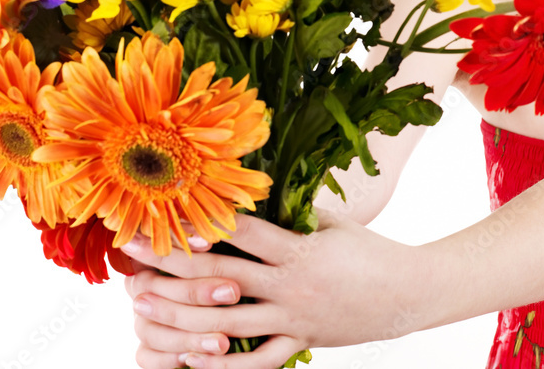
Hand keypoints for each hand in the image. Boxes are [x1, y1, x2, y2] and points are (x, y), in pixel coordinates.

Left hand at [121, 210, 425, 368]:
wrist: (408, 292)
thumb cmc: (369, 249)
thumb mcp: (333, 222)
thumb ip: (294, 212)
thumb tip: (253, 192)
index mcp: (299, 249)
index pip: (242, 234)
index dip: (203, 224)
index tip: (167, 215)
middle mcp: (290, 286)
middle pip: (220, 276)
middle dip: (173, 264)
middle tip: (135, 254)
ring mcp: (294, 319)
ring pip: (227, 324)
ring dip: (180, 315)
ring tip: (144, 307)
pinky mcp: (301, 343)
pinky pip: (258, 362)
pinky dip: (223, 365)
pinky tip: (190, 361)